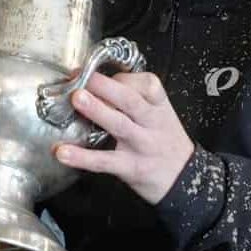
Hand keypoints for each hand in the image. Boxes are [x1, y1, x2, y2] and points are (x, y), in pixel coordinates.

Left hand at [54, 71, 193, 204]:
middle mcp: (151, 123)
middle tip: (83, 77)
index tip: (99, 71)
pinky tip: (64, 152)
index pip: (146, 84)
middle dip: (106, 86)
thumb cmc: (167, 143)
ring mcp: (141, 145)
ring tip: (77, 99)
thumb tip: (99, 85)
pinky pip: (105, 161)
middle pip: (130, 100)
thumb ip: (137, 100)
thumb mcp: (161, 116)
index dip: (122, 77)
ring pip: (120, 125)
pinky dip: (83, 157)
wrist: (187, 179)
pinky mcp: (131, 167)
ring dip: (97, 110)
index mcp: (159, 107)